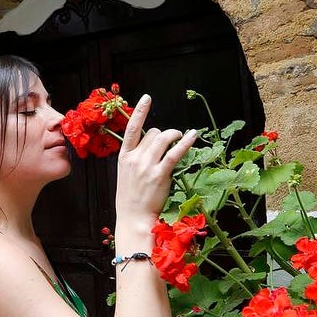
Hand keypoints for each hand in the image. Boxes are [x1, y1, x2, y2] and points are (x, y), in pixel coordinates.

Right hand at [114, 94, 197, 223]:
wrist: (133, 217)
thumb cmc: (131, 198)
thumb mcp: (126, 174)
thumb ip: (136, 158)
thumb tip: (151, 145)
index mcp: (124, 157)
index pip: (131, 128)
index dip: (140, 111)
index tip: (147, 98)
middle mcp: (135, 158)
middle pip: (153, 133)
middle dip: (164, 134)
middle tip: (171, 138)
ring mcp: (147, 166)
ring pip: (164, 139)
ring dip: (175, 135)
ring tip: (181, 136)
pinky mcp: (160, 174)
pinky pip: (175, 152)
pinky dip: (185, 142)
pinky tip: (192, 136)